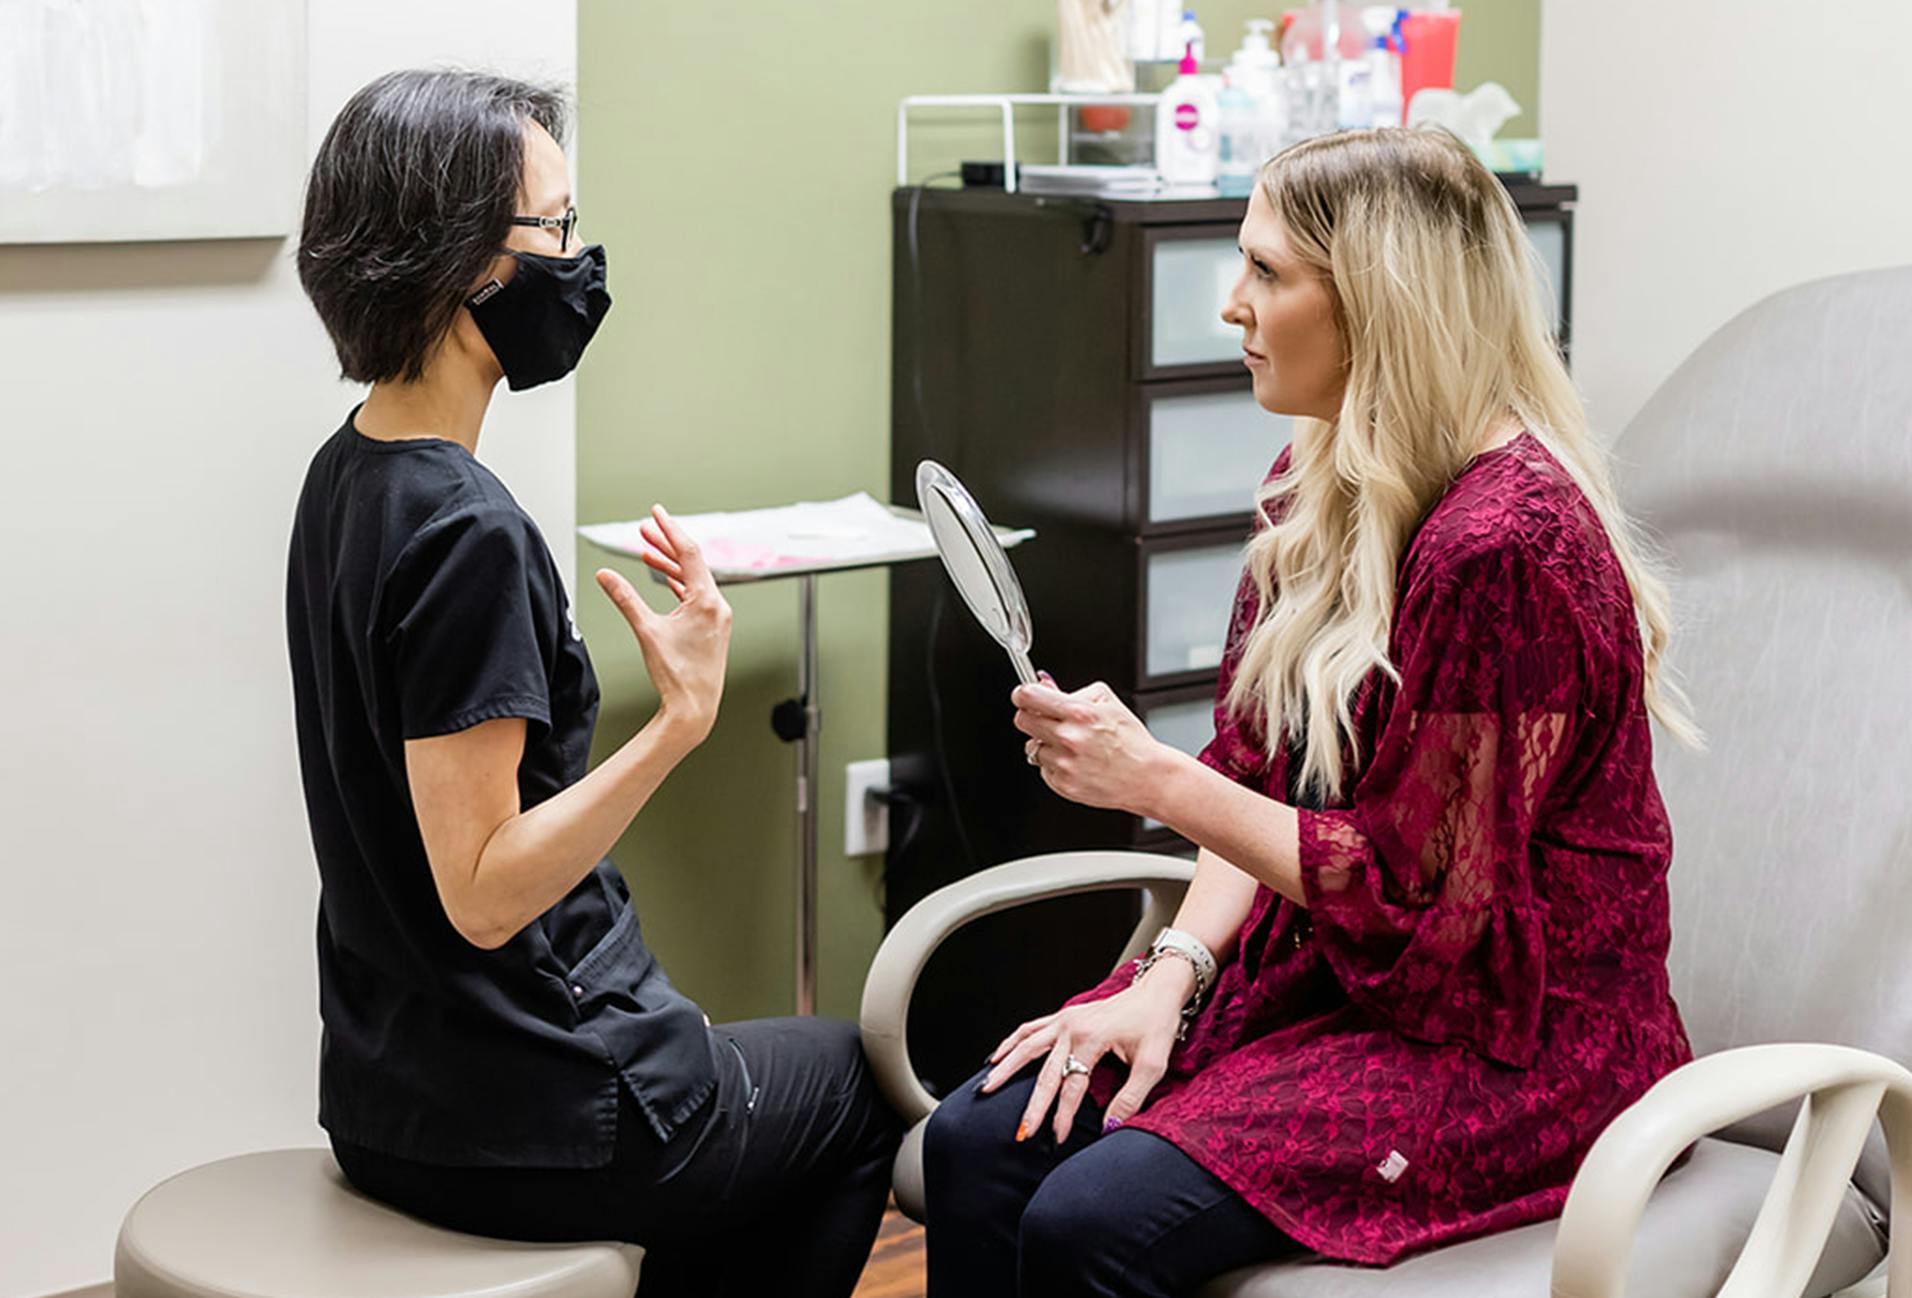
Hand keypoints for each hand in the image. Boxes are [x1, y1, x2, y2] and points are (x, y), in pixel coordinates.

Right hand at [595, 504, 731, 746]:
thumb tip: (605, 575)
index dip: (670, 529)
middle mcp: (717, 605)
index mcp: (707, 601)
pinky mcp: (712, 627)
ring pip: (692, 579)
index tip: (657, 511)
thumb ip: (625, 599)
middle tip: (645, 527)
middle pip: (691, 563)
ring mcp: (717, 616)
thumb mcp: (646, 631)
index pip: (689, 553)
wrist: (694, 708)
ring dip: (670, 565)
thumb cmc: (677, 675)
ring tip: (647, 551)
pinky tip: (663, 578)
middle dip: (666, 544)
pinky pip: (695, 595)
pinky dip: (678, 584)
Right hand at [980, 976, 1186, 1143]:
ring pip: (1026, 1047)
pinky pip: (1030, 1029)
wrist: (1158, 991)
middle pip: (1045, 1073)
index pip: (1071, 1087)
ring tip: (987, 1088)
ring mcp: (1065, 1019)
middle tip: (1021, 1131)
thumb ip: (1130, 1098)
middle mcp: (1072, 1027)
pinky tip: (997, 1055)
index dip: (1062, 1116)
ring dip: (1006, 1068)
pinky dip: (1012, 1042)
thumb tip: (1109, 1127)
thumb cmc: (1156, 1024)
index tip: (1056, 1138)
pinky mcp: (1065, 1016)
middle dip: (1033, 1106)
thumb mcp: (1152, 1065)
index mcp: (1091, 1038)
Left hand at [1013, 679, 1173, 815]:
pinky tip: (1076, 762)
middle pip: (1022, 720)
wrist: (1146, 776)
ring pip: (1032, 747)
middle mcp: (1069, 738)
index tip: (1023, 696)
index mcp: (1079, 713)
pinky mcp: (1063, 784)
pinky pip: (1044, 769)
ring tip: (1072, 746)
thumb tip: (1045, 686)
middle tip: (1047, 719)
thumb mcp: (1107, 702)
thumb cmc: (1131, 740)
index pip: (1028, 697)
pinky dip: (1055, 764)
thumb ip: (1074, 692)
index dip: (1022, 694)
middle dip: (1031, 717)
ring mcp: (1064, 763)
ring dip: (1046, 744)